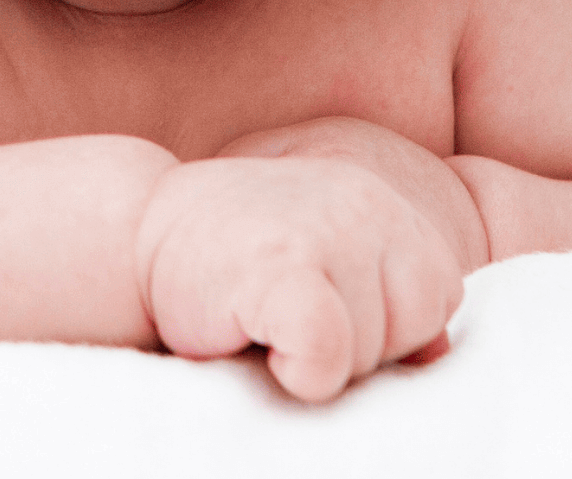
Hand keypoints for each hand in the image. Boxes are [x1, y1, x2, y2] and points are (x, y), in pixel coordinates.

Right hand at [132, 155, 465, 401]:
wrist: (132, 228)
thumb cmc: (229, 259)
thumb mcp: (323, 262)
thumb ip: (384, 291)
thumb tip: (440, 354)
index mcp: (378, 199)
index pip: (438, 294)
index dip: (383, 323)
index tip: (315, 303)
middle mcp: (364, 202)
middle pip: (419, 321)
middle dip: (362, 342)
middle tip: (284, 314)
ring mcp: (327, 231)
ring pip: (380, 345)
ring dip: (325, 357)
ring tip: (264, 319)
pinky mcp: (283, 269)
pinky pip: (330, 354)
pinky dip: (301, 372)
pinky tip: (256, 339)